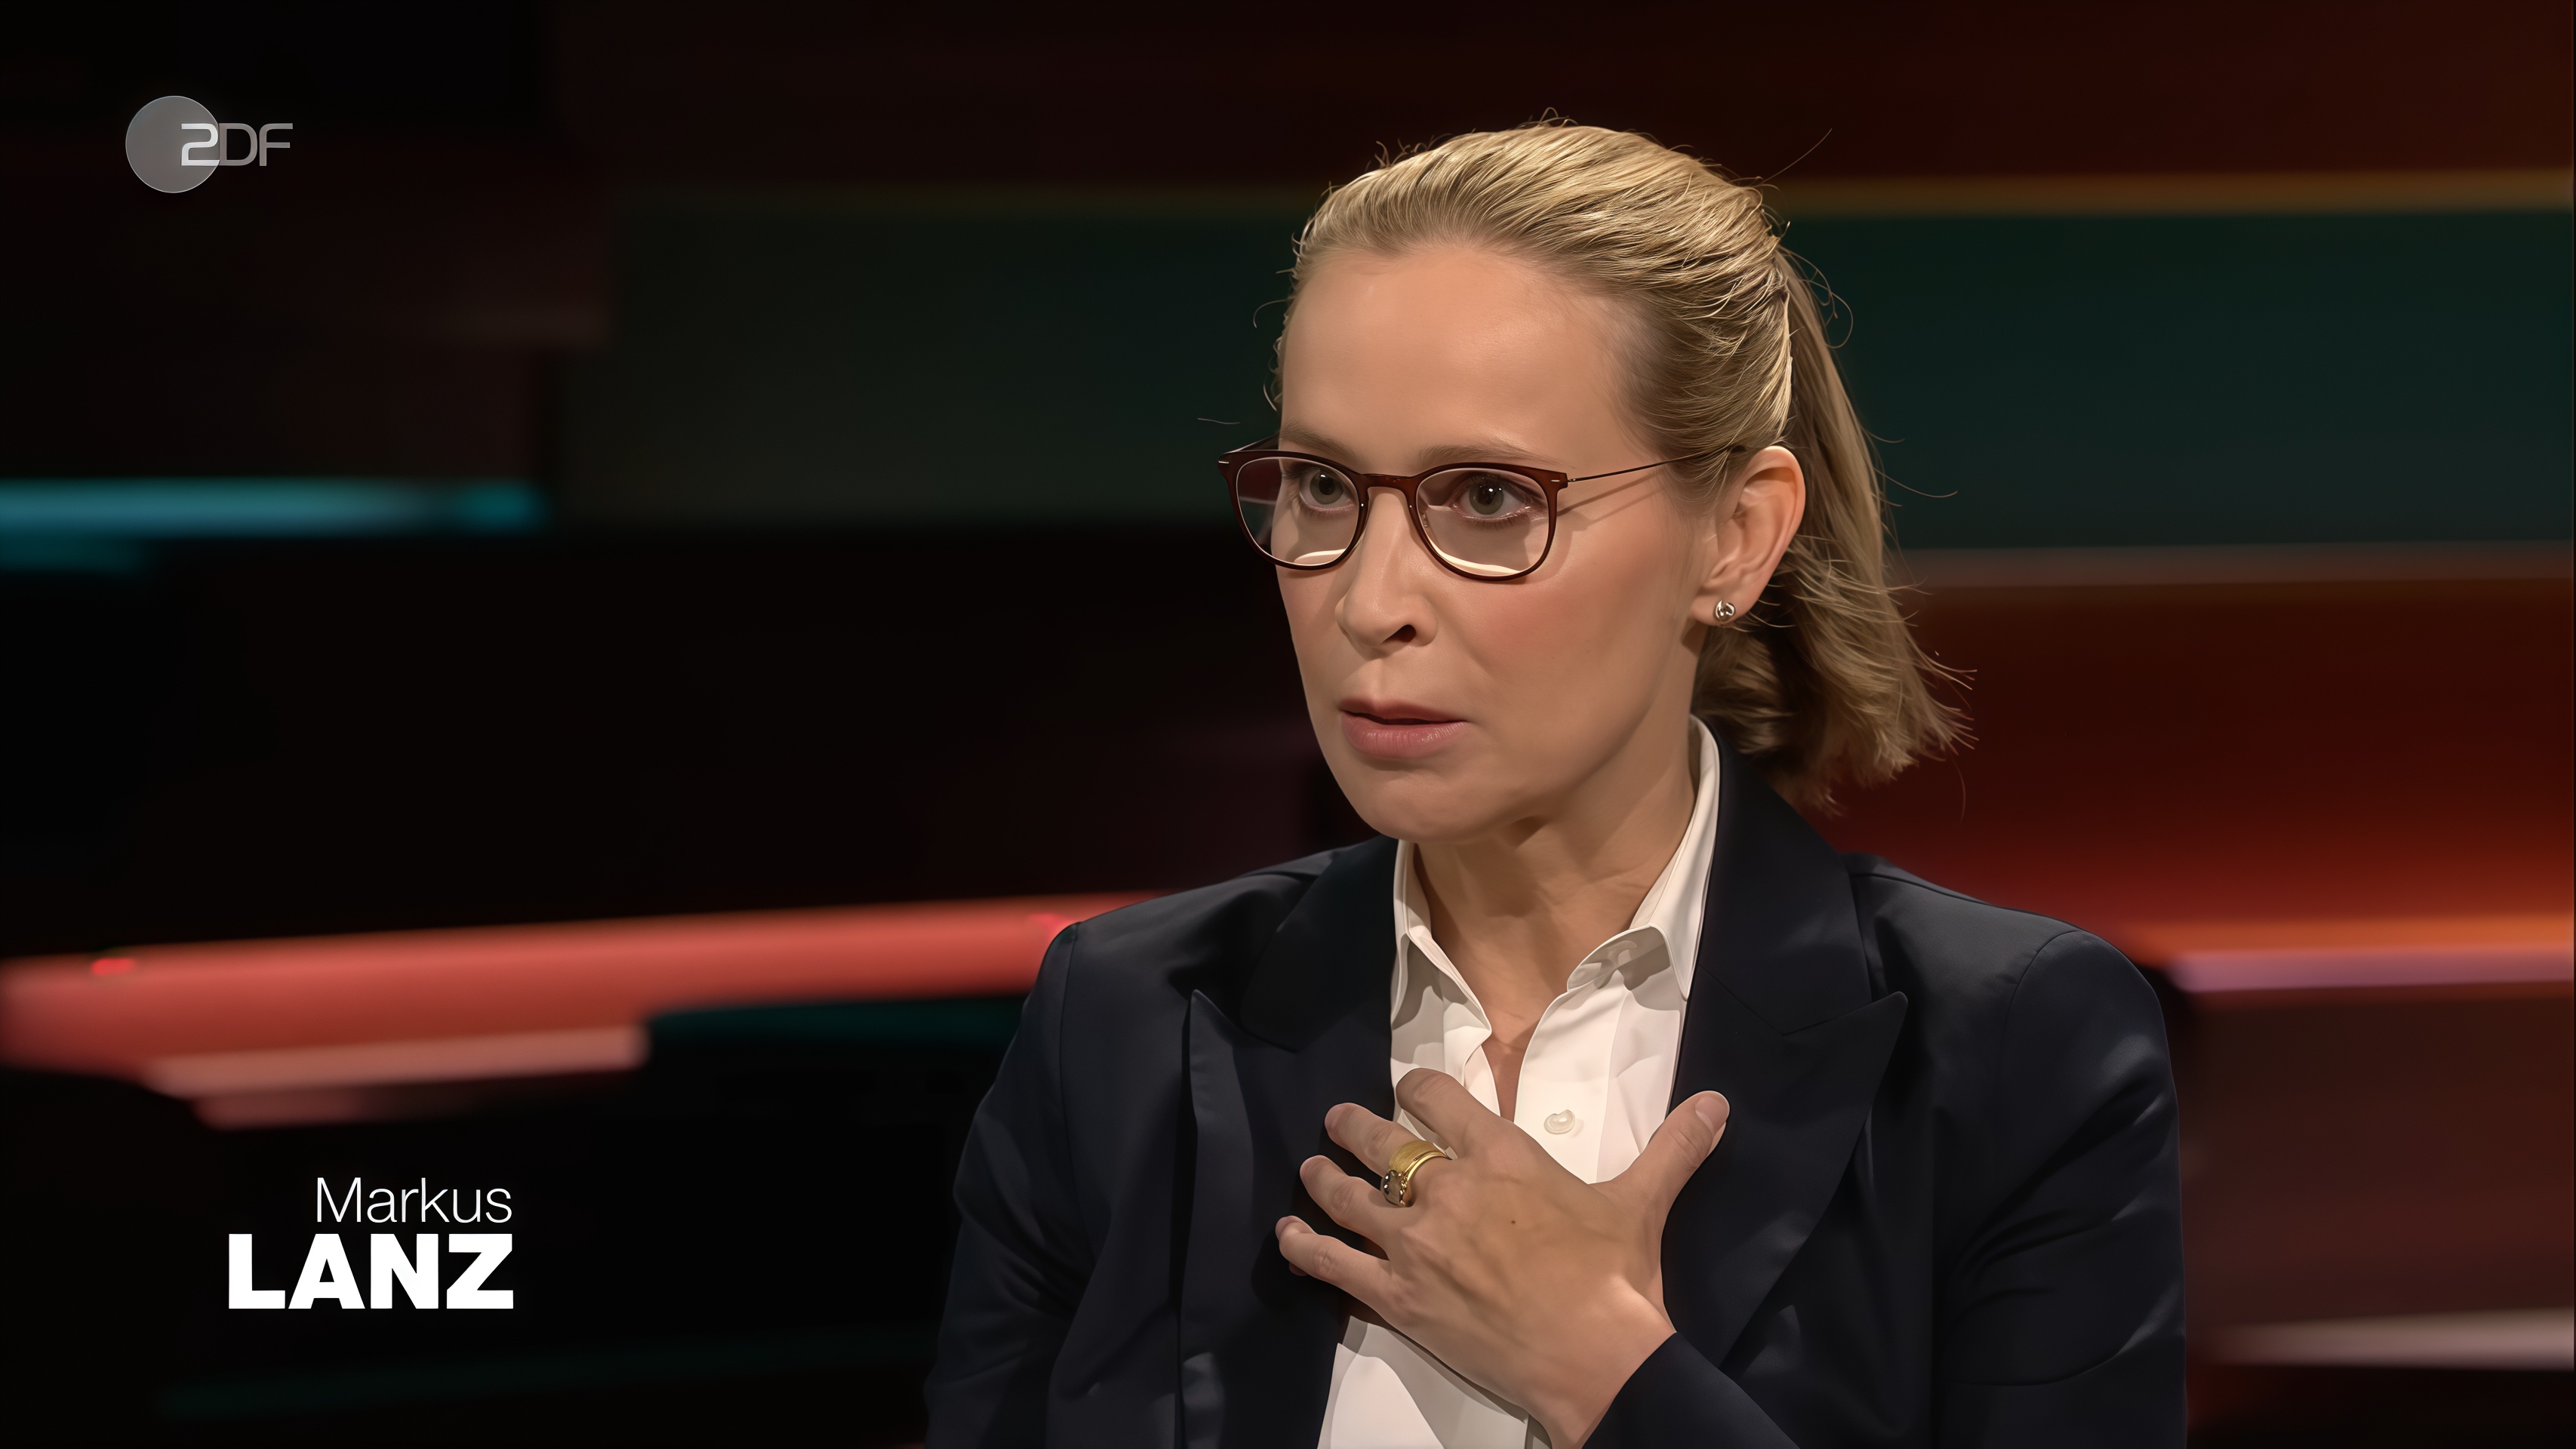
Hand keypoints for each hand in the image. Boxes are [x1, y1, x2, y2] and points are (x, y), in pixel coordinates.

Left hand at [1274, 1068, 1728, 1447]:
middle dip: (1354, 1125)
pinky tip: (1288, 1236)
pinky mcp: (1396, 1296)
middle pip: (1382, 1144)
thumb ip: (1673, 1148)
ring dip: (1323, 1179)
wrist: (1593, 1355)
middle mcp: (1447, 1189)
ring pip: (1348, 1197)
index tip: (1408, 1087)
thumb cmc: (1615, 1277)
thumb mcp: (1642, 1202)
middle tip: (1338, 1120)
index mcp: (1501, 1157)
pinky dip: (1305, 1247)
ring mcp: (1414, 1243)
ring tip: (1309, 1169)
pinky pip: (1333, 1264)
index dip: (1419, 1088)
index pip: (1442, 1101)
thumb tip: (1718, 1104)